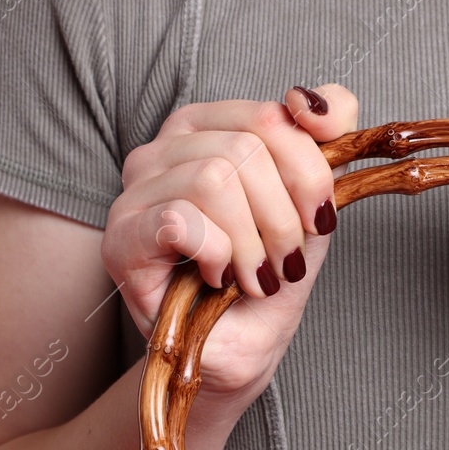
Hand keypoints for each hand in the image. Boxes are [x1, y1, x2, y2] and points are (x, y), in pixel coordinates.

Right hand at [103, 84, 359, 410]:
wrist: (240, 348)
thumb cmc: (267, 275)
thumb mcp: (312, 202)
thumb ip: (326, 137)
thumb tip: (312, 101)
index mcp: (207, 127)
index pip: (270, 116)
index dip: (309, 174)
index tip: (319, 220)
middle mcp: (163, 148)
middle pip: (246, 147)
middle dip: (283, 218)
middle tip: (284, 262)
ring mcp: (135, 191)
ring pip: (214, 179)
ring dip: (253, 244)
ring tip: (253, 276)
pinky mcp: (122, 237)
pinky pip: (181, 220)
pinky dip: (218, 257)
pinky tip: (217, 278)